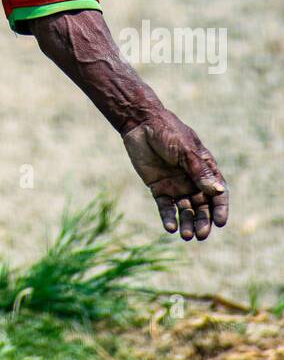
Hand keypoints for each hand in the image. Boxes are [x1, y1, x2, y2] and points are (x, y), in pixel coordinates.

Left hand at [122, 110, 228, 240]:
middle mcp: (192, 180)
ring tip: (186, 235)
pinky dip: (169, 217)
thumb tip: (216, 191)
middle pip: (202, 206)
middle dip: (203, 221)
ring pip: (185, 210)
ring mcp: (176, 185)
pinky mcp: (159, 188)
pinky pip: (166, 207)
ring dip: (187, 223)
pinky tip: (170, 227)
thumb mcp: (185, 150)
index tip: (220, 222)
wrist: (140, 123)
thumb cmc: (167, 132)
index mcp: (204, 169)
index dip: (220, 208)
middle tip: (201, 234)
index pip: (217, 193)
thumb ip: (199, 171)